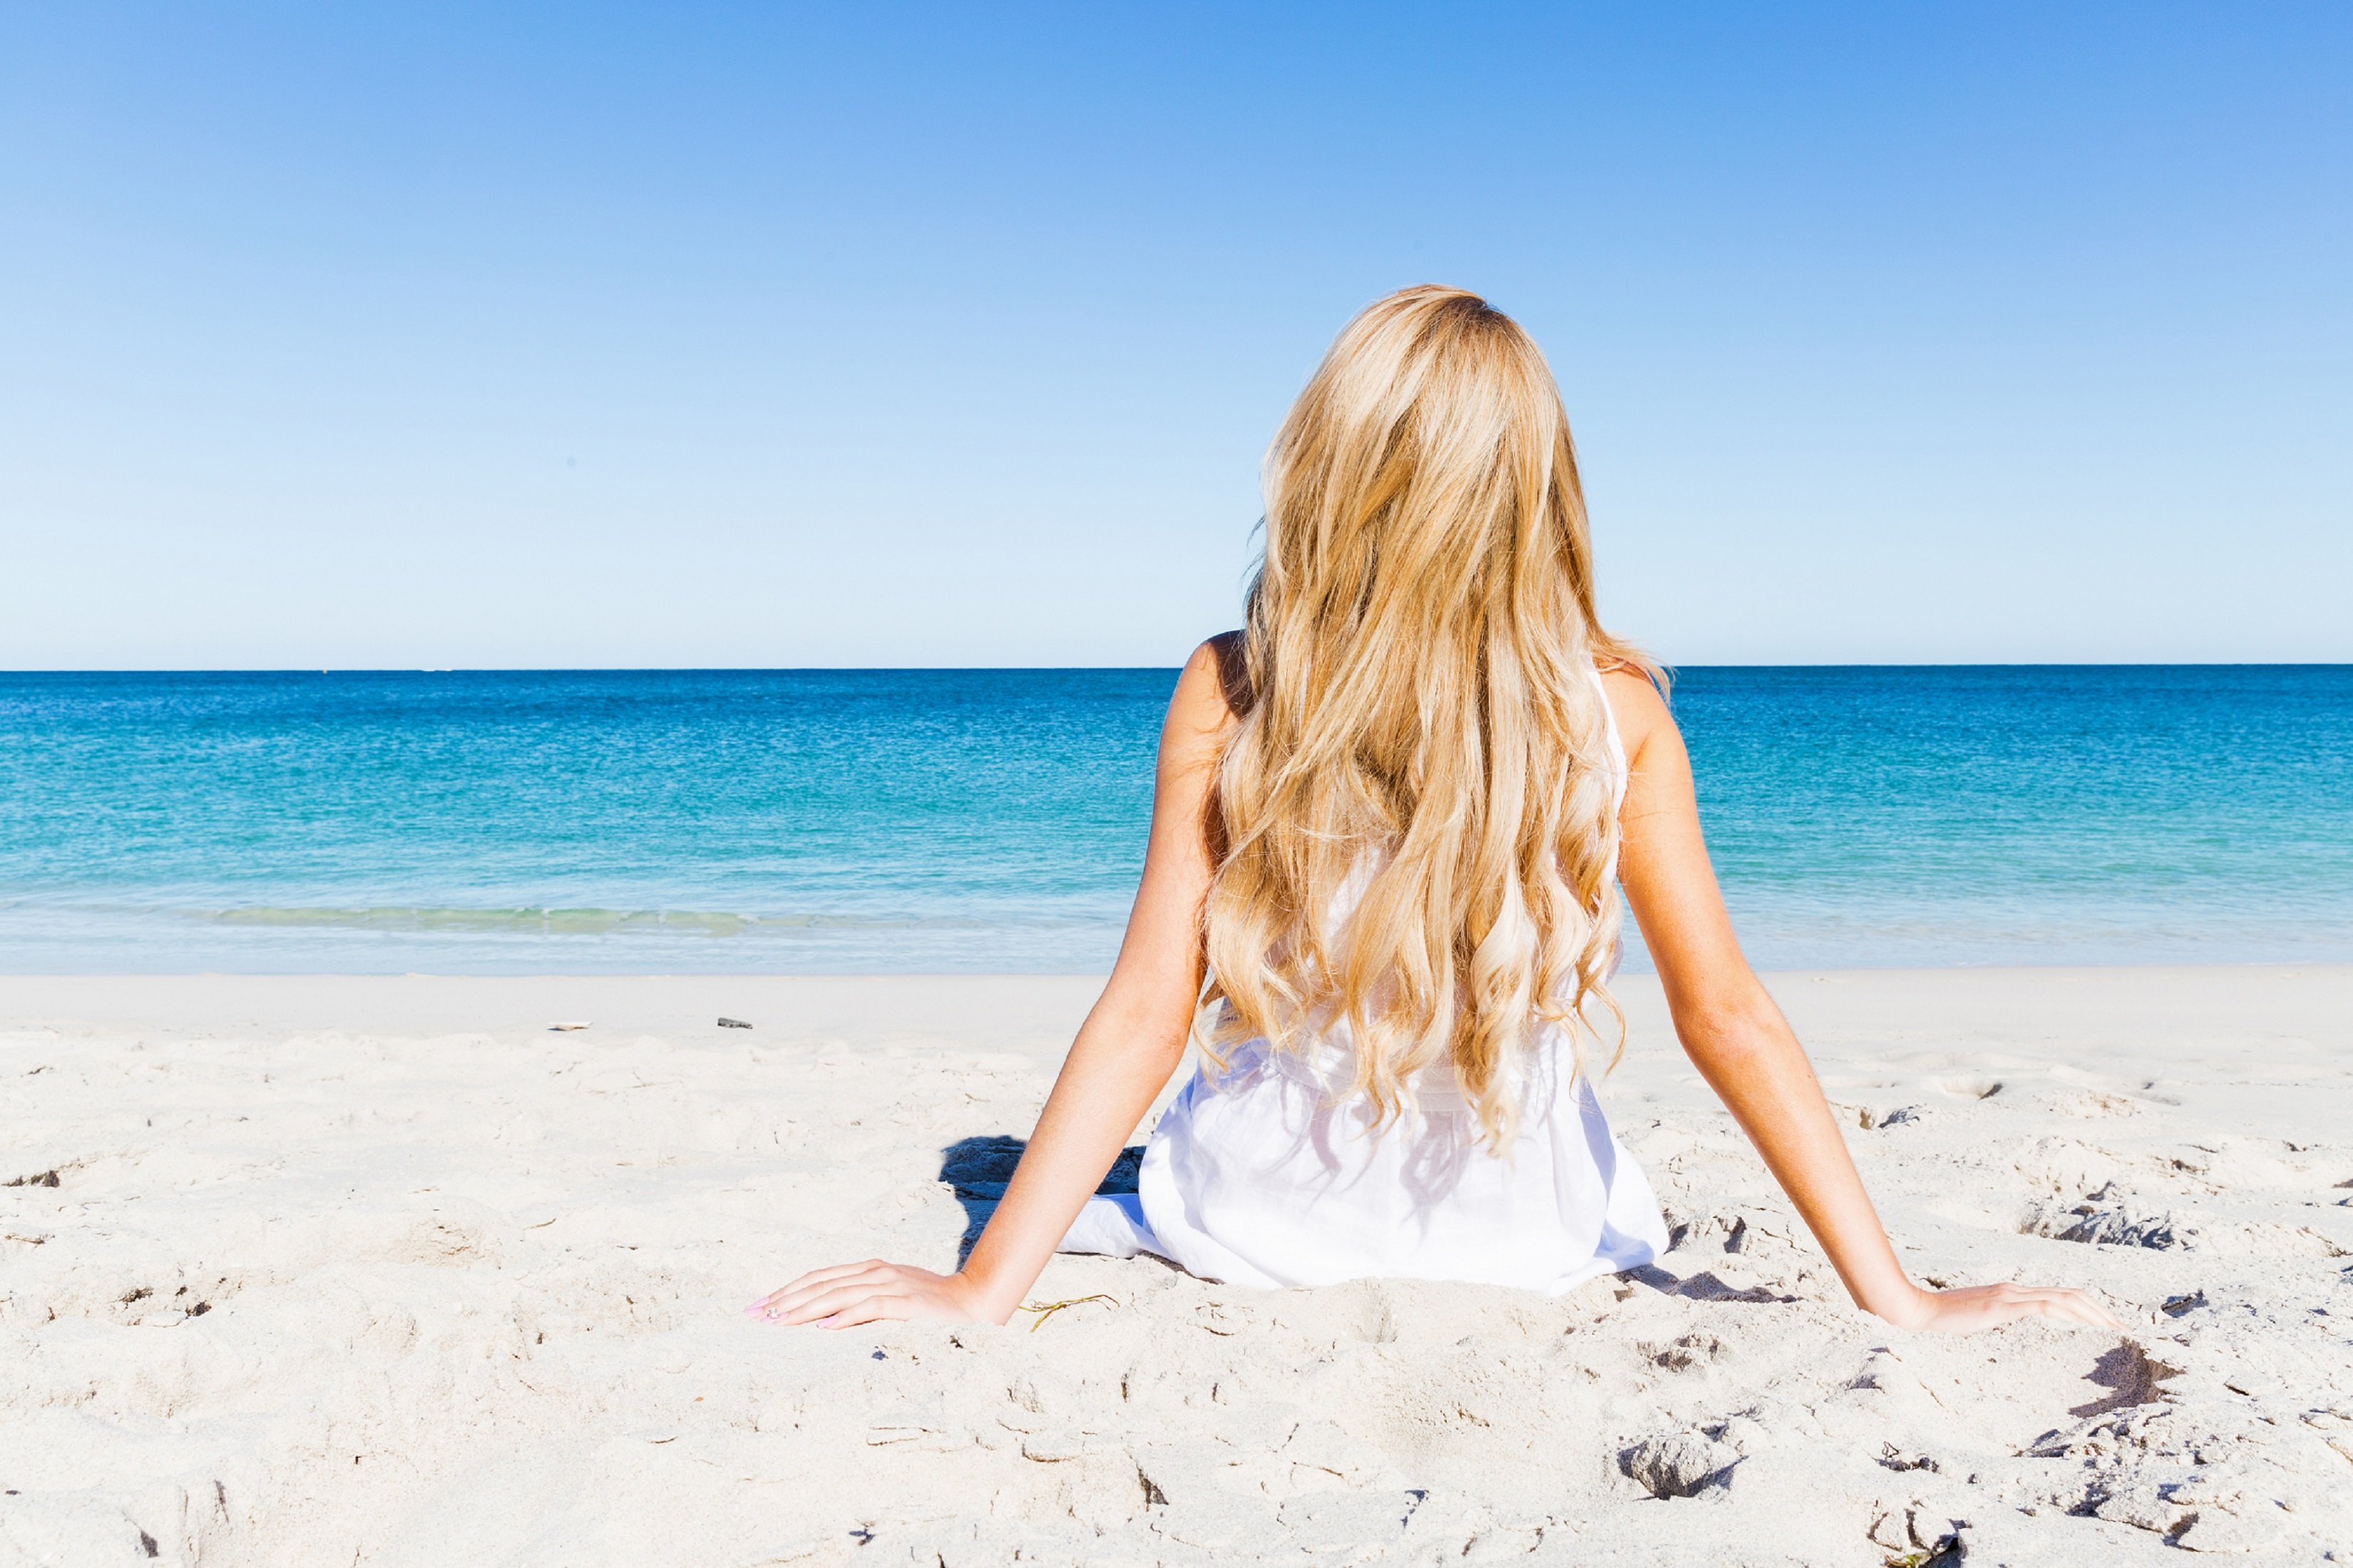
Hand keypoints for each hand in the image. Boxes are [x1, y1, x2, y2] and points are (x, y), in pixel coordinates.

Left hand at [746, 1259, 994, 1328]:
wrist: (976, 1302)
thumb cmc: (933, 1307)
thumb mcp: (892, 1301)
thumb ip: (862, 1304)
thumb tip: (823, 1322)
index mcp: (871, 1270)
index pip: (819, 1278)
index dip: (788, 1290)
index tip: (760, 1306)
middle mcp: (876, 1272)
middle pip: (821, 1283)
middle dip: (784, 1299)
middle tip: (755, 1315)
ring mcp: (891, 1285)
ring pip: (838, 1294)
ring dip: (805, 1309)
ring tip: (778, 1322)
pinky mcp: (905, 1302)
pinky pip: (869, 1308)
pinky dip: (845, 1316)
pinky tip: (824, 1328)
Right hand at [1876, 1280, 2124, 1333]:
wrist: (1919, 1311)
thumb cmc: (1943, 1318)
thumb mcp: (1977, 1319)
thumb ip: (1996, 1318)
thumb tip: (2009, 1326)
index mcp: (2012, 1293)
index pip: (2059, 1295)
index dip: (2088, 1306)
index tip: (2108, 1323)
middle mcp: (2016, 1289)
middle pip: (2070, 1293)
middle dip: (2101, 1310)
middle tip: (2124, 1326)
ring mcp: (2010, 1295)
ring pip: (2065, 1297)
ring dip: (2094, 1312)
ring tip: (2115, 1327)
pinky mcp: (2004, 1305)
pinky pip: (2045, 1305)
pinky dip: (2070, 1311)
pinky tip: (2085, 1323)